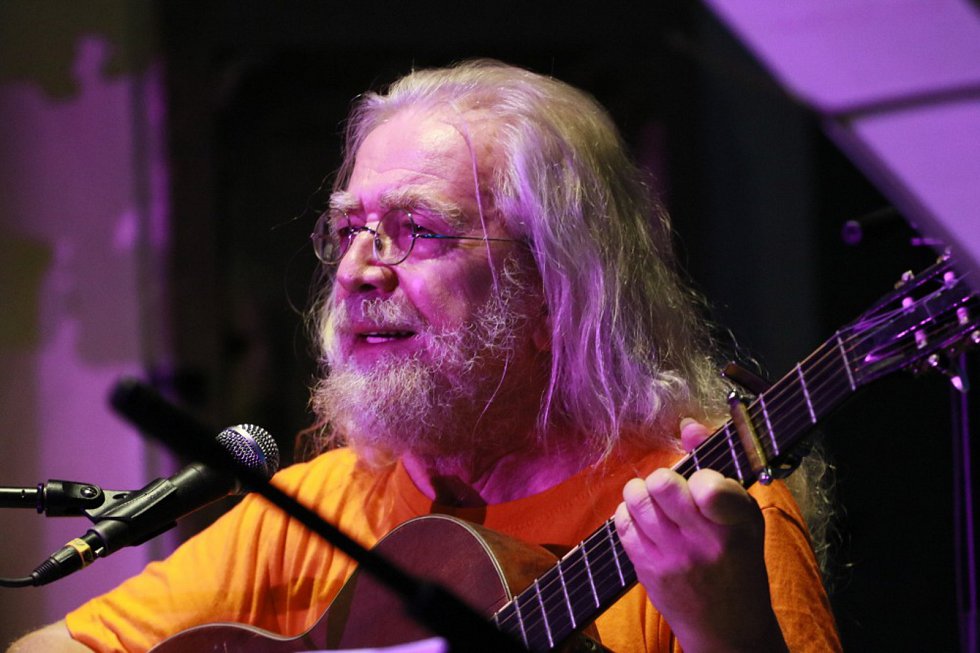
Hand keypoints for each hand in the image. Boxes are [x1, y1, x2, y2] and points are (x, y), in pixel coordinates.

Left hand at [614, 419, 787, 652]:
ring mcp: (673, 558)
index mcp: (737, 524)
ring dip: (639, 491)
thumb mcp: (743, 516)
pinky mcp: (648, 571)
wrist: (730, 628)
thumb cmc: (737, 561)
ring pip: (637, 500)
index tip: (702, 484)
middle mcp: (705, 541)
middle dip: (661, 476)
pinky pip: (622, 525)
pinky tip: (641, 518)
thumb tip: (687, 425)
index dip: (700, 477)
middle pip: (662, 484)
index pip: (709, 487)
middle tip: (667, 486)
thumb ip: (716, 465)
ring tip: (651, 498)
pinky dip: (627, 513)